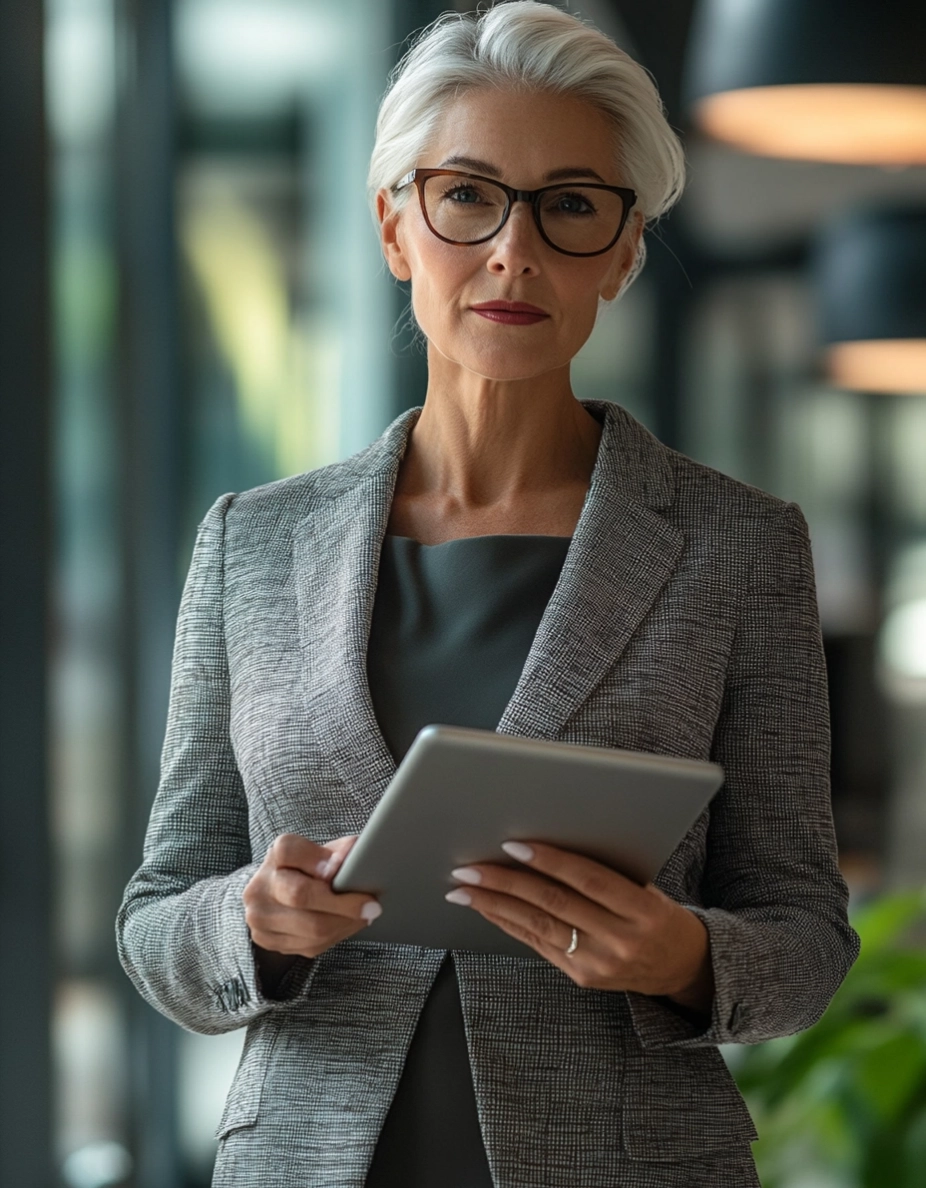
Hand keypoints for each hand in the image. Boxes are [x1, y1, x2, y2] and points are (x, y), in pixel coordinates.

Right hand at [243, 833, 381, 959]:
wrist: (277, 893)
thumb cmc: (309, 868)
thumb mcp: (324, 851)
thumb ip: (339, 851)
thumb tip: (349, 860)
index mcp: (275, 856)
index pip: (289, 851)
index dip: (315, 859)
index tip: (339, 868)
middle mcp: (260, 886)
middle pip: (300, 896)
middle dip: (343, 904)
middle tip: (372, 906)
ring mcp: (260, 917)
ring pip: (310, 929)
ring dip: (345, 924)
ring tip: (364, 917)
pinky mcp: (267, 941)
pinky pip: (309, 946)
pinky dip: (335, 937)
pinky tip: (347, 926)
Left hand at [445, 841, 713, 1012]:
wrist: (683, 967)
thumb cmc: (660, 912)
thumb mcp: (648, 887)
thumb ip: (607, 870)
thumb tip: (548, 840)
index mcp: (643, 911)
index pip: (589, 881)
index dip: (550, 860)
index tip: (513, 844)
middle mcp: (620, 941)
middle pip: (554, 905)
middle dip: (505, 883)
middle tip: (469, 867)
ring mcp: (600, 964)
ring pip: (538, 928)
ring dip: (495, 906)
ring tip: (463, 888)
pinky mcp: (583, 978)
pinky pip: (538, 945)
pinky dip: (509, 923)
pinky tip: (487, 908)